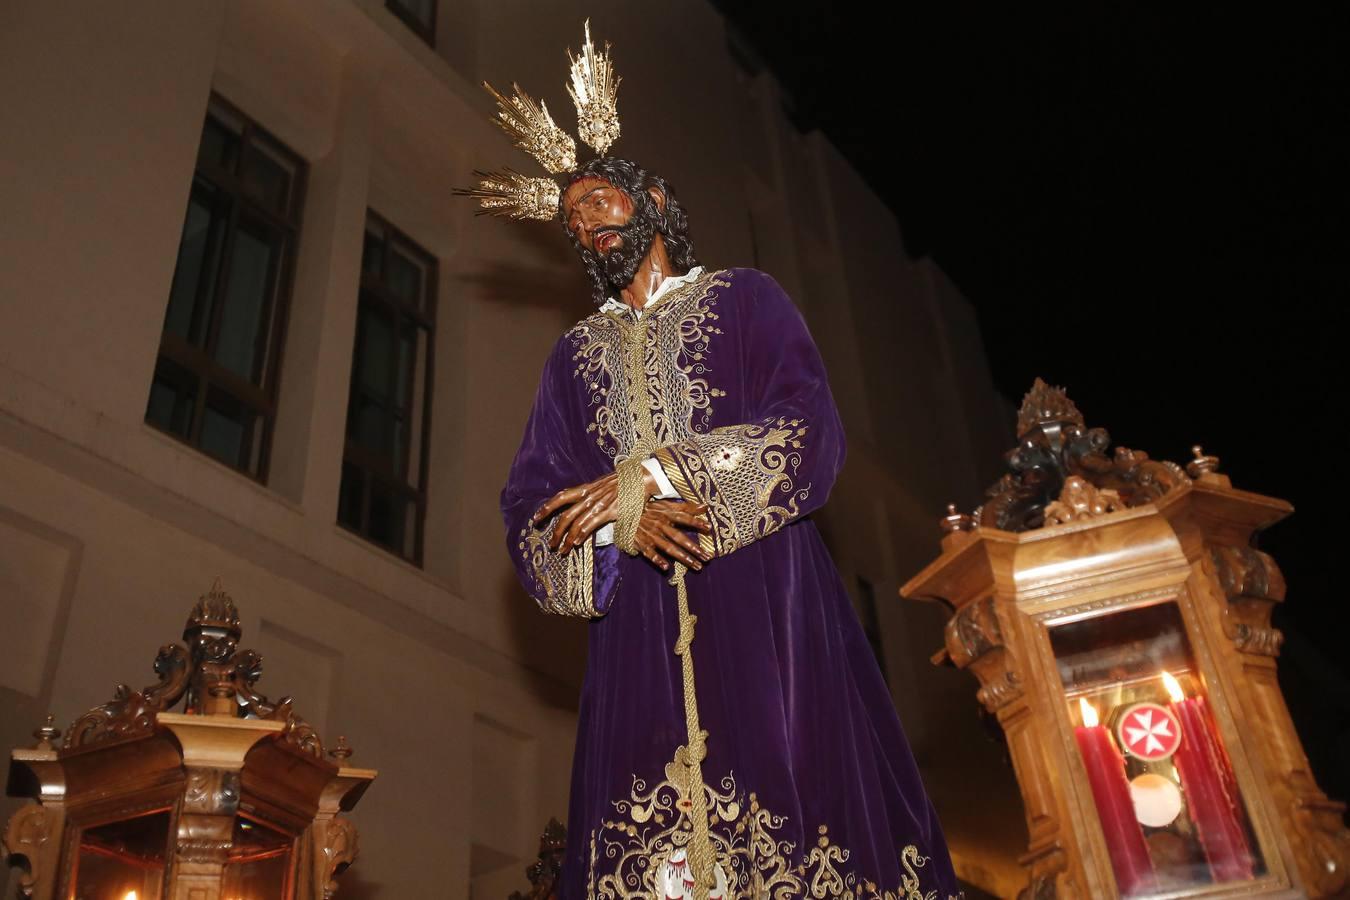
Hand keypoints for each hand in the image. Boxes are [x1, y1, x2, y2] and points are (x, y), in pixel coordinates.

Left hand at [532, 469, 658, 553]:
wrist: (643, 477)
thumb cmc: (625, 482)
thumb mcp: (604, 485)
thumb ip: (593, 495)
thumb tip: (585, 504)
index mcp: (587, 488)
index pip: (561, 497)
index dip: (547, 507)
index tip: (536, 517)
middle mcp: (589, 496)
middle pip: (564, 514)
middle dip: (554, 530)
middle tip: (549, 543)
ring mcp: (598, 504)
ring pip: (575, 523)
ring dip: (565, 538)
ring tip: (561, 550)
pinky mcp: (608, 511)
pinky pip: (589, 525)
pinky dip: (581, 535)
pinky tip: (575, 544)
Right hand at [633, 500, 713, 571]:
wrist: (623, 512)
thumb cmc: (649, 509)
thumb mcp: (666, 504)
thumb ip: (686, 507)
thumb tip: (705, 507)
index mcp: (665, 514)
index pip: (683, 517)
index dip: (695, 522)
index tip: (709, 527)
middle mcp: (659, 525)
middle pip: (679, 537)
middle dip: (693, 548)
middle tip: (707, 557)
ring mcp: (650, 535)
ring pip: (668, 547)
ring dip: (683, 557)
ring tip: (697, 566)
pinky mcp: (641, 543)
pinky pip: (650, 553)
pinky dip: (657, 560)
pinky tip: (666, 568)